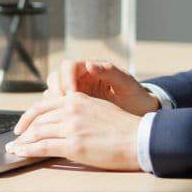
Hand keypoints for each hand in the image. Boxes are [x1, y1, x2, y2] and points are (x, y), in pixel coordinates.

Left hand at [6, 91, 142, 169]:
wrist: (138, 139)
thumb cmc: (124, 128)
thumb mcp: (100, 108)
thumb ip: (81, 109)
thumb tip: (69, 118)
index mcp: (78, 99)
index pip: (46, 105)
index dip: (31, 115)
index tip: (24, 123)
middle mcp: (71, 110)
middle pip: (39, 119)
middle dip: (24, 129)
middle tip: (15, 137)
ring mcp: (71, 127)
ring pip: (37, 132)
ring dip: (22, 141)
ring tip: (13, 147)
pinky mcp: (73, 145)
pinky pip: (42, 147)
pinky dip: (27, 150)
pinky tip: (19, 152)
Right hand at [35, 58, 160, 116]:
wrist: (140, 112)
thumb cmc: (135, 95)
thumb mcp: (126, 83)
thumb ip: (110, 72)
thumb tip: (90, 64)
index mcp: (91, 69)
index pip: (69, 66)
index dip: (66, 78)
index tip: (72, 94)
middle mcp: (80, 79)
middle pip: (56, 78)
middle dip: (55, 91)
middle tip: (61, 108)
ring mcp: (75, 94)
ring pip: (53, 94)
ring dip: (51, 104)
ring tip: (59, 118)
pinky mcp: (74, 110)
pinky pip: (57, 110)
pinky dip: (54, 115)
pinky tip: (60, 127)